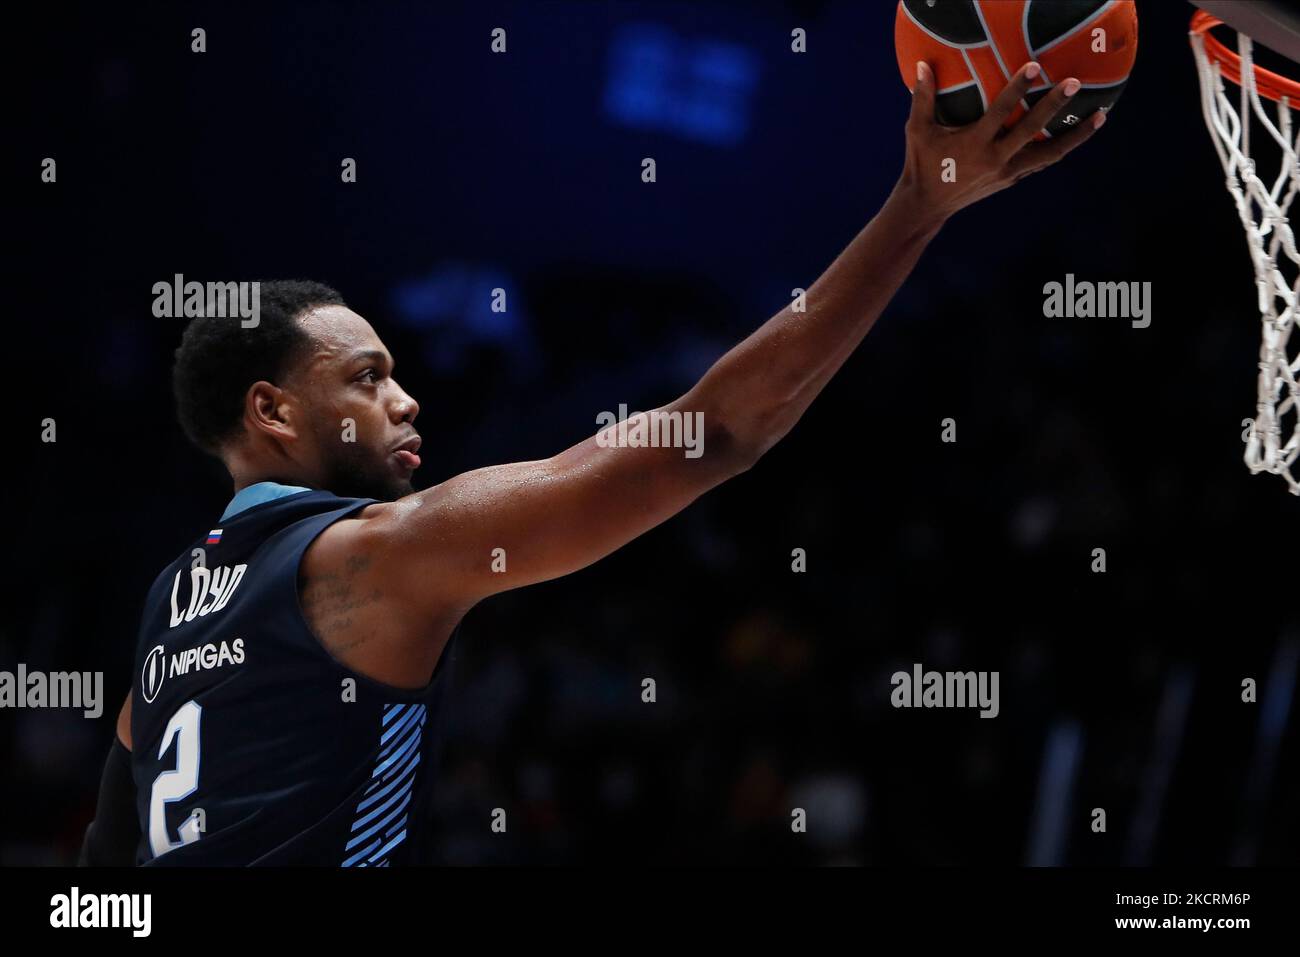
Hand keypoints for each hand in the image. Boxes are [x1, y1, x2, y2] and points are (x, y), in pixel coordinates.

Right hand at [896, 60, 1105, 223]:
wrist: (927, 206)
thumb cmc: (921, 163)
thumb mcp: (917, 131)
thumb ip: (922, 98)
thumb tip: (921, 65)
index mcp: (974, 144)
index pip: (1000, 112)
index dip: (1017, 89)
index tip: (1033, 68)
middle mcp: (995, 159)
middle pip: (1032, 130)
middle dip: (1053, 105)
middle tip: (1073, 82)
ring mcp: (1007, 172)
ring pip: (1049, 154)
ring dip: (1076, 136)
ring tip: (1099, 116)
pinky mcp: (1012, 180)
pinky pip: (1042, 163)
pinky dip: (1060, 149)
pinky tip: (1075, 136)